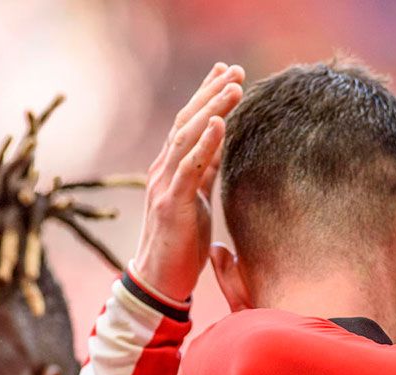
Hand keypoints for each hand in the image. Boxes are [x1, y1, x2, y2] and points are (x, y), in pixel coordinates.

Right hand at [132, 62, 244, 301]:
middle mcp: (164, 170)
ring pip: (187, 137)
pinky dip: (205, 143)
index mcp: (171, 169)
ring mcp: (165, 185)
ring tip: (235, 87)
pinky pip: (189, 167)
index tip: (228, 73)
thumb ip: (206, 172)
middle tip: (236, 70)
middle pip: (188, 122)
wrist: (159, 282)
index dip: (207, 96)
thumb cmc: (181, 244)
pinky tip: (220, 123)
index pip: (190, 124)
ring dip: (212, 108)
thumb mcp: (198, 201)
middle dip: (212, 93)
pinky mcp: (171, 204)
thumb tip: (224, 145)